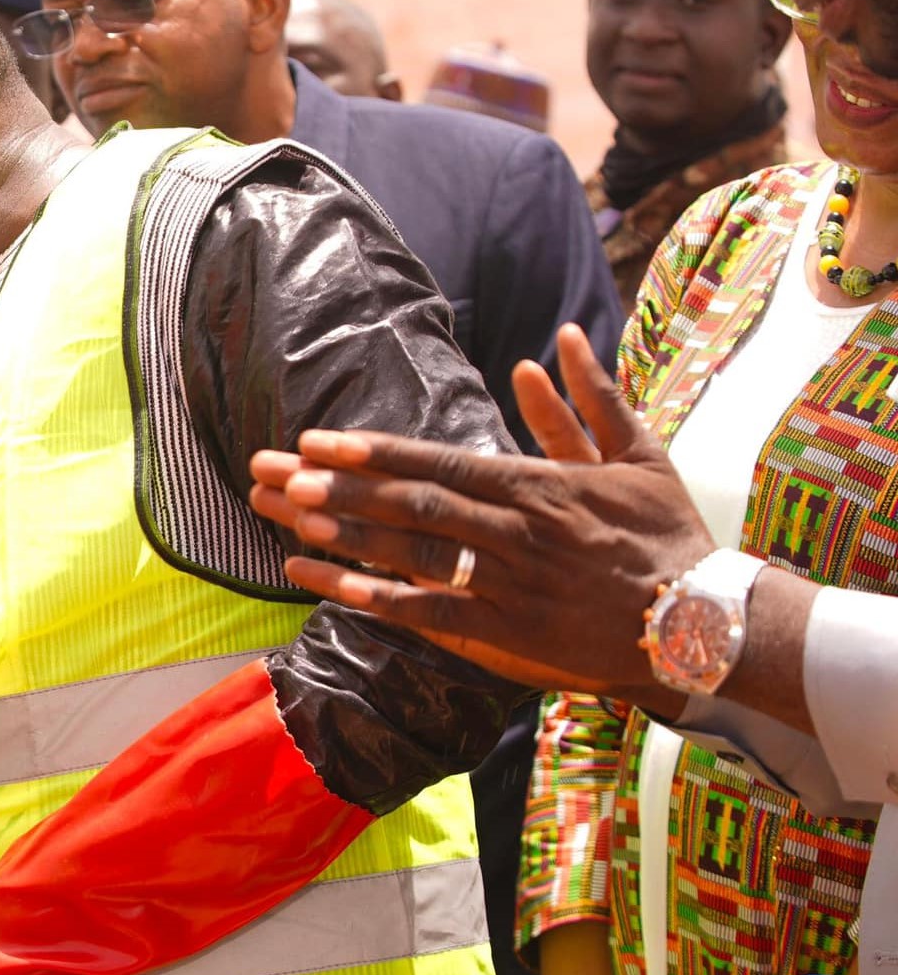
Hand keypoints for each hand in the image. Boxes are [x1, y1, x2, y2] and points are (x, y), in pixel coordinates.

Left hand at [246, 324, 712, 712]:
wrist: (705, 621)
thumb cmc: (666, 535)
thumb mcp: (637, 456)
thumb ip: (589, 399)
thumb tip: (558, 341)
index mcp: (536, 486)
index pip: (437, 462)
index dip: (372, 453)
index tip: (316, 440)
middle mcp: (512, 531)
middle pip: (407, 503)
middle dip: (333, 486)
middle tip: (268, 472)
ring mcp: (506, 584)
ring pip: (407, 554)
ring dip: (339, 535)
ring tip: (279, 517)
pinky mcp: (506, 633)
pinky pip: (424, 613)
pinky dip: (367, 598)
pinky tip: (319, 584)